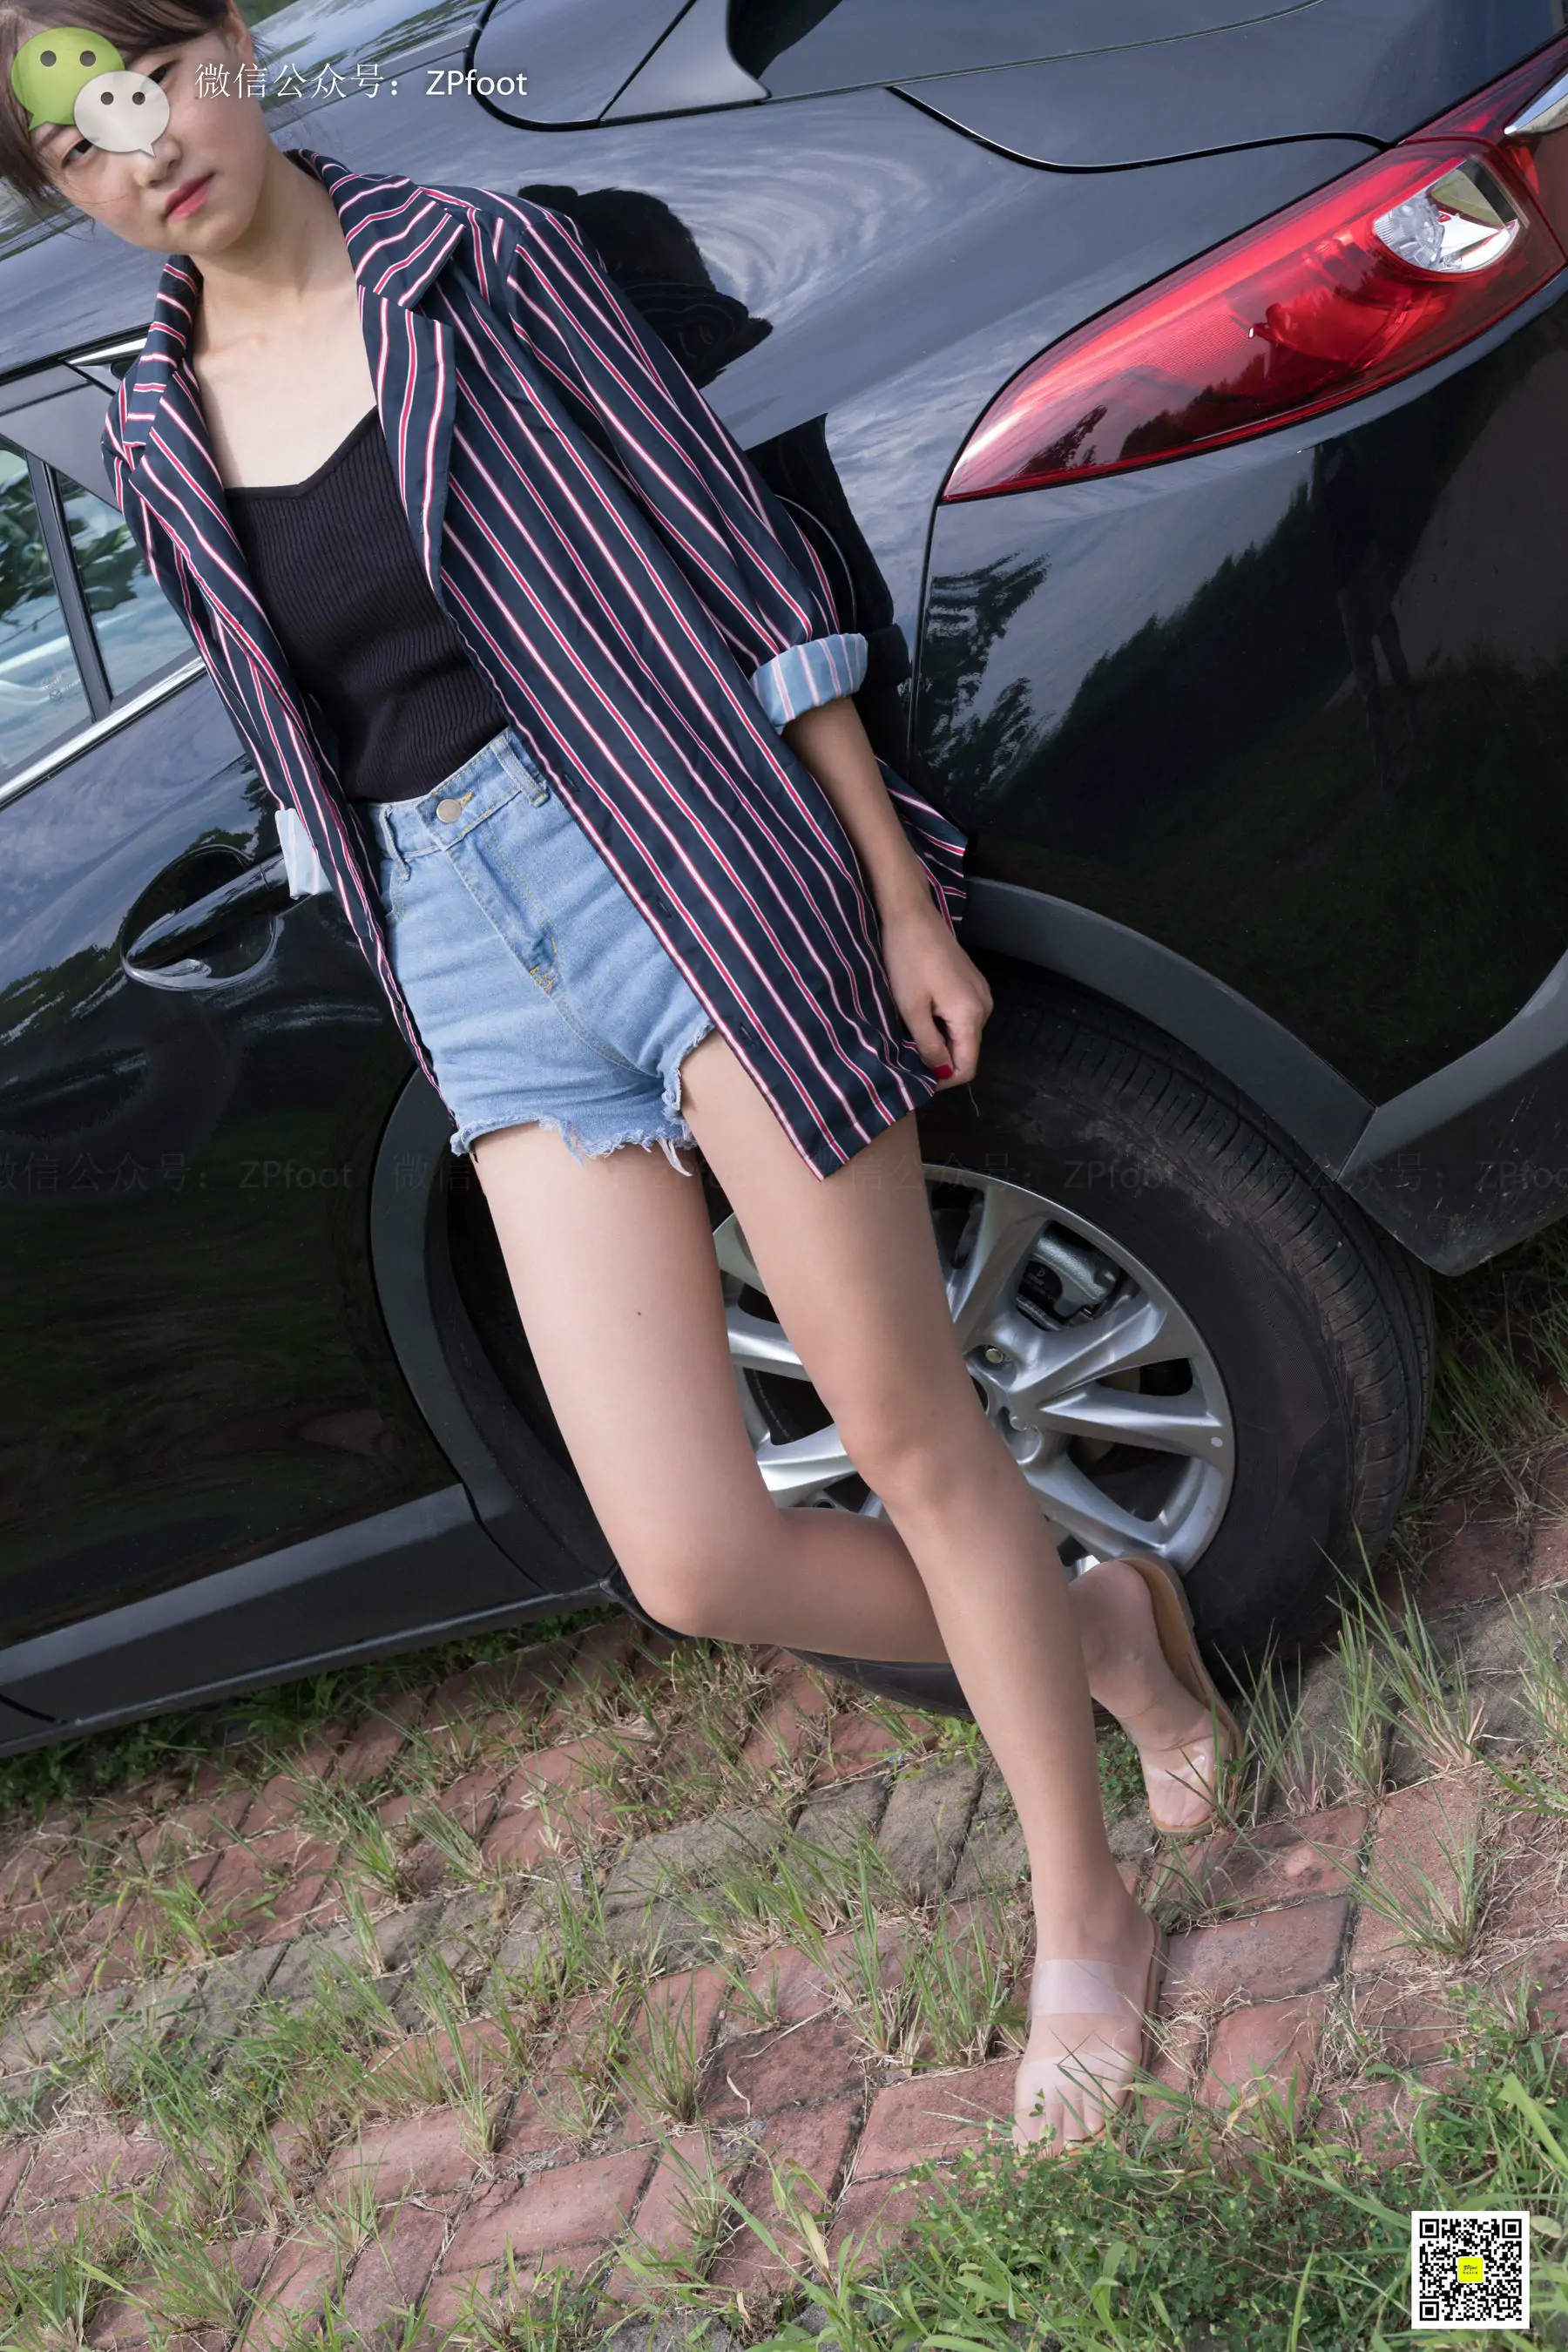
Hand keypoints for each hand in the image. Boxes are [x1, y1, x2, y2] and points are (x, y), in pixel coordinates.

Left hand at [878, 895, 992, 1086]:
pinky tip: (923, 1012)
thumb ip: (929, 1046)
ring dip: (942, 1042)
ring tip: (913, 1032)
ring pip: (964, 1035)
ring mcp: (981, 993)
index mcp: (971, 1016)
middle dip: (941, 1060)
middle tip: (909, 1054)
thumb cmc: (907, 960)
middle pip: (968, 1051)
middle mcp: (984, 1007)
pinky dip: (945, 1024)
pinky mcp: (973, 983)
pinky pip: (963, 1016)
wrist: (912, 915)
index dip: (943, 1080)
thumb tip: (942, 1074)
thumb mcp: (911, 1009)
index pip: (967, 1067)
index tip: (917, 1078)